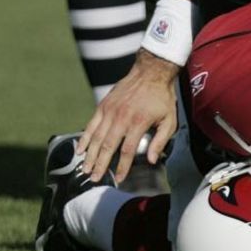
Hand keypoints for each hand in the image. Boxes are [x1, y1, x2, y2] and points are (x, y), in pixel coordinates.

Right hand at [78, 51, 180, 182]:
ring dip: (90, 155)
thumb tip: (151, 160)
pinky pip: (91, 125)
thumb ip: (160, 141)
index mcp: (138, 123)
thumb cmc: (162, 98)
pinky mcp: (103, 106)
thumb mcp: (169, 120)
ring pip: (97, 137)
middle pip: (108, 147)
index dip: (122, 167)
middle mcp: (121, 118)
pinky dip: (85, 138)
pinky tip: (80, 149)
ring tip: (86, 169)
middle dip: (101, 165)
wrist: (150, 72)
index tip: (119, 179)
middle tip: (95, 179)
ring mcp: (110, 111)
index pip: (127, 150)